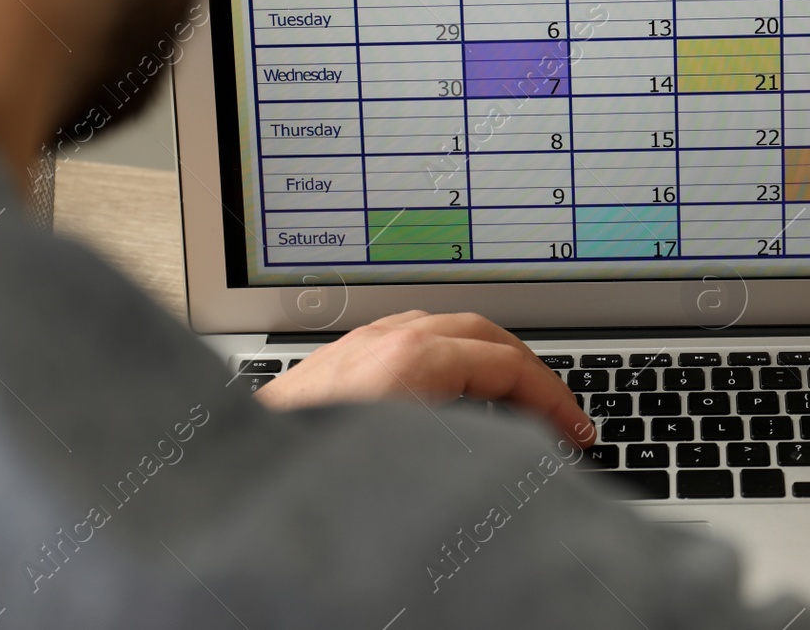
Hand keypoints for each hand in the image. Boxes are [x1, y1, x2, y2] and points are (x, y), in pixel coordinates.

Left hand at [254, 310, 595, 447]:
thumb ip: (481, 450)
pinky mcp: (337, 360)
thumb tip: (530, 456)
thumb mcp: (422, 463)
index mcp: (414, 359)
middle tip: (557, 413)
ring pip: (444, 328)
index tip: (576, 431)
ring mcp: (358, 344)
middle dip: (527, 371)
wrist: (233, 480)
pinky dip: (446, 358)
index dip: (554, 400)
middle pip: (482, 333)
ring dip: (486, 358)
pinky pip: (408, 339)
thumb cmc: (313, 474)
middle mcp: (386, 340)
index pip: (508, 365)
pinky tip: (447, 393)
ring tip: (511, 400)